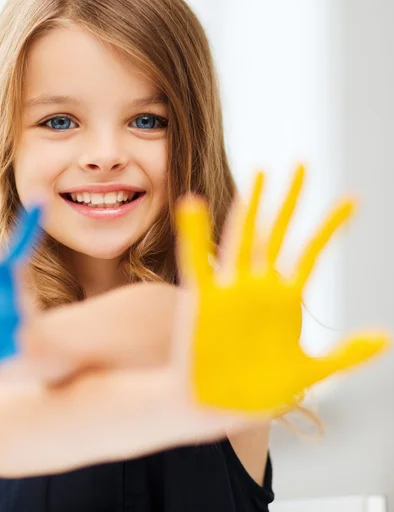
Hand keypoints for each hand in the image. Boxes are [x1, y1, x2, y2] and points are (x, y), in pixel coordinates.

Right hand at [176, 164, 389, 413]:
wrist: (213, 406)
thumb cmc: (255, 391)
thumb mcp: (309, 371)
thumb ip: (348, 353)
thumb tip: (384, 335)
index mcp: (284, 299)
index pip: (312, 252)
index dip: (331, 225)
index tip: (351, 198)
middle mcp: (259, 287)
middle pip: (277, 233)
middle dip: (291, 200)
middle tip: (302, 164)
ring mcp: (230, 291)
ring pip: (243, 238)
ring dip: (250, 206)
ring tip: (260, 174)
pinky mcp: (203, 302)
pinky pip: (198, 262)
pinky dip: (195, 234)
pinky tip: (195, 204)